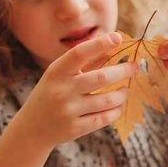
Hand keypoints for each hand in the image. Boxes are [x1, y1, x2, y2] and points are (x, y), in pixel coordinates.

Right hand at [17, 32, 138, 148]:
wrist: (31, 129)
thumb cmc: (51, 94)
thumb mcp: (58, 76)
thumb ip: (81, 63)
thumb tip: (112, 44)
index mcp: (56, 72)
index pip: (79, 53)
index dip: (99, 44)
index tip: (118, 38)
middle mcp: (61, 91)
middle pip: (101, 78)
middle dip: (123, 71)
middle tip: (135, 67)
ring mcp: (68, 111)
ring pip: (107, 100)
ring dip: (121, 94)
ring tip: (125, 90)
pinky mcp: (75, 128)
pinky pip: (105, 118)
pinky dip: (116, 110)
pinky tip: (118, 105)